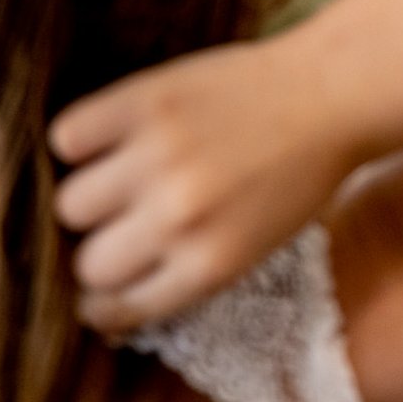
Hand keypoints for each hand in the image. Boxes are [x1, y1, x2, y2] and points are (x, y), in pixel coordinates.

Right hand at [49, 32, 364, 332]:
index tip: (101, 288)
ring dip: (90, 195)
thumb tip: (107, 305)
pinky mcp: (143, 103)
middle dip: (102, 248)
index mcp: (211, 264)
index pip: (115, 306)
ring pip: (70, 203)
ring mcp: (158, 157)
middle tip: (122, 223)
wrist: (334, 94)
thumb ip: (186, 274)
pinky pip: (68, 138)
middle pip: (88, 261)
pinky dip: (81, 141)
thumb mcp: (255, 247)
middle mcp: (179, 217)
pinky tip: (111, 138)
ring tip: (120, 176)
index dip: (103, 299)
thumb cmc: (298, 176)